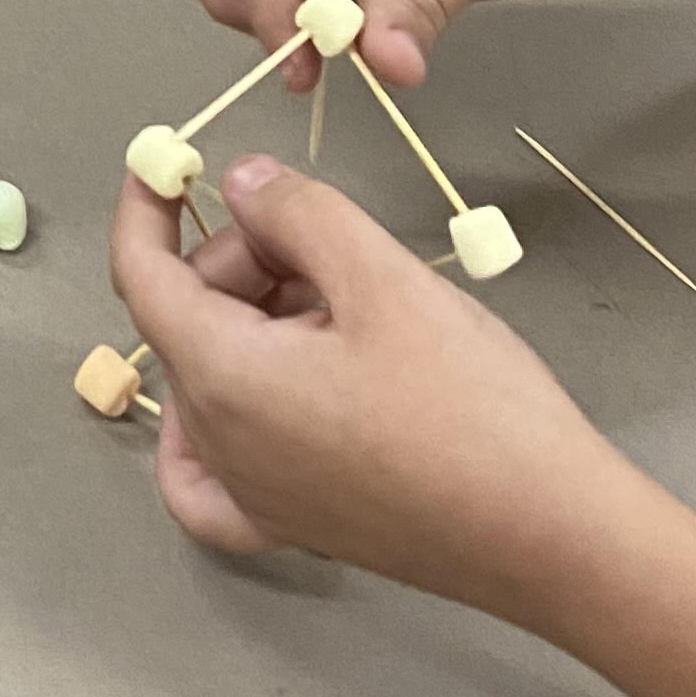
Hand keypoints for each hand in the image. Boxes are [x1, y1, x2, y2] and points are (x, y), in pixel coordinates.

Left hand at [110, 153, 631, 617]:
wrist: (554, 535)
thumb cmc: (472, 403)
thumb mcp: (385, 280)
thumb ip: (298, 213)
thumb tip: (240, 181)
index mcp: (221, 375)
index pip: (141, 275)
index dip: (145, 209)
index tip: (162, 161)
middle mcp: (218, 442)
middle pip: (190, 319)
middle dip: (244, 261)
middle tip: (336, 247)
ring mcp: (253, 494)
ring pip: (215, 377)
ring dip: (260, 323)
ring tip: (355, 309)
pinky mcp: (298, 528)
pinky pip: (217, 478)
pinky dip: (221, 425)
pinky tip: (262, 394)